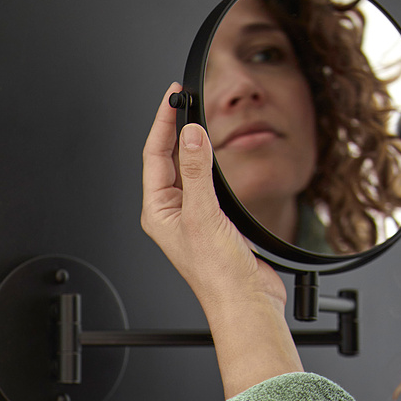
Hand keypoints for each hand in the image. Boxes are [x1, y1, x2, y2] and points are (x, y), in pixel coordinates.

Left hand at [141, 84, 303, 396]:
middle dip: (176, 128)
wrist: (246, 302)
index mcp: (159, 212)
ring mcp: (195, 216)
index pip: (154, 156)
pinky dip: (213, 164)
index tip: (173, 97)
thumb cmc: (218, 276)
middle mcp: (174, 213)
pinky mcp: (216, 221)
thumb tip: (190, 135)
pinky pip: (210, 183)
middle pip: (168, 159)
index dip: (162, 123)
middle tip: (184, 99)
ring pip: (190, 169)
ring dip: (194, 145)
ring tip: (199, 118)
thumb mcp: (203, 216)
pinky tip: (220, 156)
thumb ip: (196, 172)